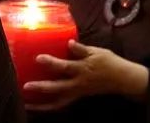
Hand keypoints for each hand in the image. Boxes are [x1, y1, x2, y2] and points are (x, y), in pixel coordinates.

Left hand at [25, 41, 148, 111]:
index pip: (66, 67)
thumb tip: (69, 42)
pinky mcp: (77, 96)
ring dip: (43, 105)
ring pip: (59, 102)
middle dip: (42, 87)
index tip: (38, 58)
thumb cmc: (109, 62)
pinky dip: (49, 106)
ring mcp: (78, 92)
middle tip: (26, 86)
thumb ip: (81, 49)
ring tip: (26, 103)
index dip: (52, 63)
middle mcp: (78, 83)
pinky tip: (37, 106)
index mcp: (83, 69)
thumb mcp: (97, 52)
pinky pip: (62, 104)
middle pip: (59, 88)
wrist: (123, 79)